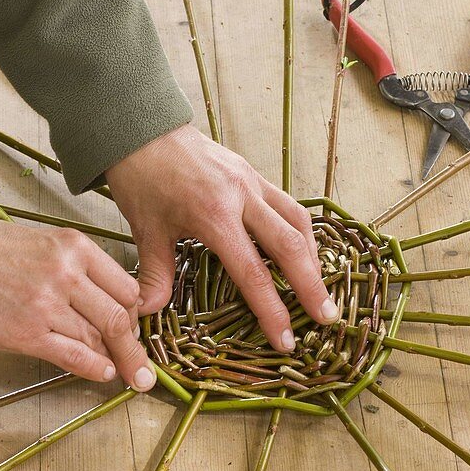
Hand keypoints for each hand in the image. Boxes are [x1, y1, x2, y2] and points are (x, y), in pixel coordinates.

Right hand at [0, 213, 155, 389]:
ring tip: (124, 373)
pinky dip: (95, 368)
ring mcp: (48, 305)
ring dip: (116, 359)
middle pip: (119, 315)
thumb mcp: (36, 241)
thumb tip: (95, 295)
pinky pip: (75, 356)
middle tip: (141, 364)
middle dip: (133, 344)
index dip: (133, 312)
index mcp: (72, 246)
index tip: (133, 326)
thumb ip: (69, 265)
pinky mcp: (27, 333)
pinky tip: (103, 374)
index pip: (124, 285)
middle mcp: (66, 273)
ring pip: (99, 338)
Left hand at [105, 125, 337, 350]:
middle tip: (327, 318)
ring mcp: (251, 181)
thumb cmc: (142, 179)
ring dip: (313, 257)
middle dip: (312, 286)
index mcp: (214, 215)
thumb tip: (147, 312)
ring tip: (320, 288)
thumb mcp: (145, 230)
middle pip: (290, 247)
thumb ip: (154, 274)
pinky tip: (302, 250)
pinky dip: (301, 231)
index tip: (285, 340)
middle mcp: (242, 197)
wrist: (142, 131)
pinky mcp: (253, 173)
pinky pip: (288, 204)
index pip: (253, 273)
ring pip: (298, 222)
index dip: (272, 310)